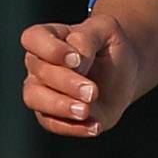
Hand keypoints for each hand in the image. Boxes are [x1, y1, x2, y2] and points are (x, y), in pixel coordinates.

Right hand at [22, 13, 137, 137]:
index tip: (76, 59)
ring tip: (86, 111)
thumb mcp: (106, 30)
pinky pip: (52, 123)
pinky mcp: (52, 115)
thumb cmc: (110, 48)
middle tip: (92, 91)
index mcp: (48, 37)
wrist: (124, 74)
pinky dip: (72, 127)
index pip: (33, 38)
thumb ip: (87, 38)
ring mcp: (42, 90)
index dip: (50, 50)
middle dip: (66, 82)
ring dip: (60, 106)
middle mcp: (39, 63)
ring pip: (34, 98)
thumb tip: (75, 63)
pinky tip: (94, 125)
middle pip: (39, 72)